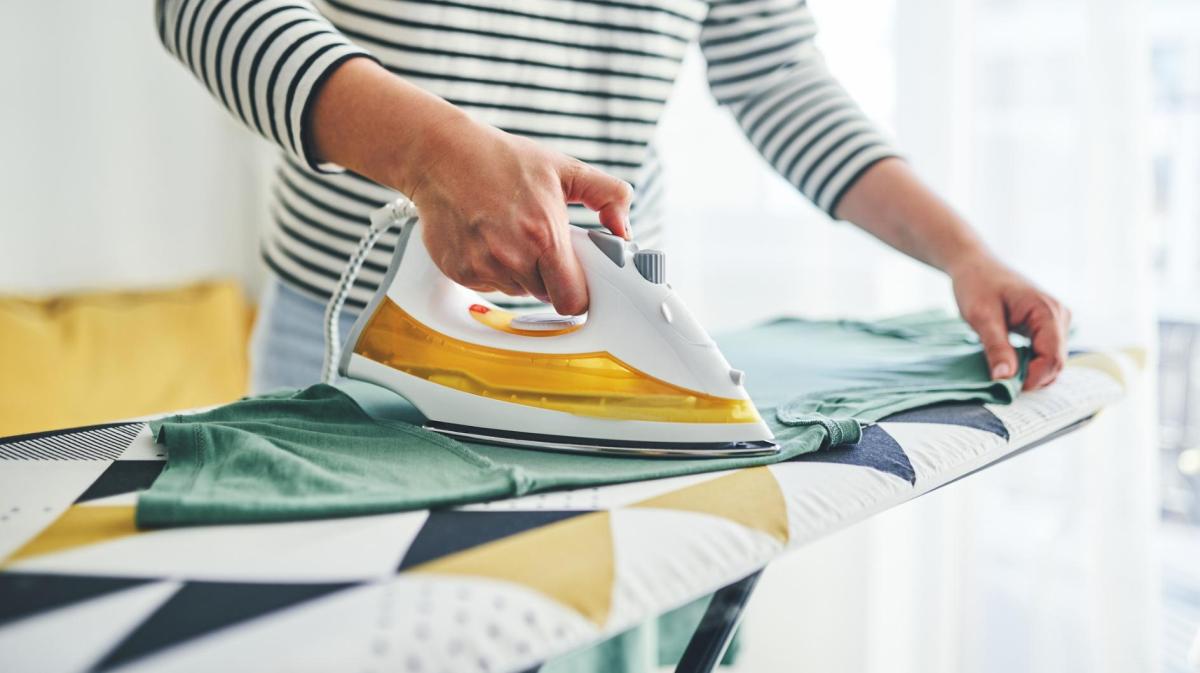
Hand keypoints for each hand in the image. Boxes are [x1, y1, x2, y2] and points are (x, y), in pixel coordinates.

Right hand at [309, 58, 631, 314]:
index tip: (579, 279)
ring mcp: (482, 267)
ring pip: (517, 290)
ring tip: (511, 233)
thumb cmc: (501, 160)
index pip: (573, 299)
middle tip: (542, 243)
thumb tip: (624, 228)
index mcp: (544, 235)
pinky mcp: (459, 271)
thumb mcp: (564, 168)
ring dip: (521, 272)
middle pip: (546, 295)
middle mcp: (512, 256)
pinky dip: (492, 269)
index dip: (579, 292)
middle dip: (550, 276)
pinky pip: (488, 286)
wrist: (441, 155)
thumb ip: (607, 196)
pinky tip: (488, 237)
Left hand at [949, 252, 1070, 390]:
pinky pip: (1045, 352)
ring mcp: (1056, 320)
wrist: (975, 264)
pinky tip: (1009, 364)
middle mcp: (1059, 315)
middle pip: (1056, 362)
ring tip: (1003, 372)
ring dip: (1031, 372)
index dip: (1033, 379)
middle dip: (1033, 378)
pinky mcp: (1047, 324)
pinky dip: (1030, 363)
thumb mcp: (981, 317)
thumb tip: (1005, 379)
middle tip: (1002, 384)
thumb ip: (996, 347)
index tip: (1007, 389)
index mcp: (1047, 311)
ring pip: (1052, 359)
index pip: (1053, 358)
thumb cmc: (976, 285)